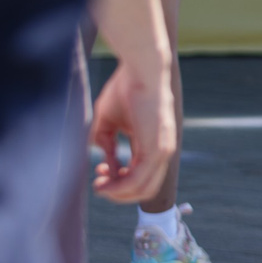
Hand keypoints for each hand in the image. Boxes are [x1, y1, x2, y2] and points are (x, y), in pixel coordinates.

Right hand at [89, 56, 175, 203]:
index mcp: (153, 143)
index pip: (141, 176)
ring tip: (99, 186)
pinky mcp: (158, 149)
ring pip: (143, 189)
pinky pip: (139, 179)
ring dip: (118, 193)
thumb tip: (107, 163)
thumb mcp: (109, 120)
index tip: (100, 172)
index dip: (119, 182)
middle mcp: (162, 151)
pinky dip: (120, 186)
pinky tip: (104, 181)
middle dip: (119, 194)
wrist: (142, 69)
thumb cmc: (125, 88)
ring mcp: (163, 151)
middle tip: (98, 186)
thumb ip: (106, 142)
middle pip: (144, 189)